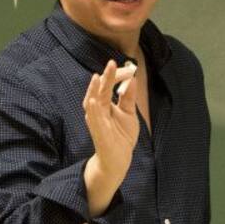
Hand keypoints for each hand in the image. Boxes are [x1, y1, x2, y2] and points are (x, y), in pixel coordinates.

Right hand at [82, 60, 138, 216]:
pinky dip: (93, 110)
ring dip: (94, 90)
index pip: (107, 87)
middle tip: (111, 64)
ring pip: (93, 103)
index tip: (126, 68)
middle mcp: (98, 112)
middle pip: (100, 91)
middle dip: (105, 78)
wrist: (119, 160)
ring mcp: (97, 122)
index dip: (114, 77)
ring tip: (97, 77)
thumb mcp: (128, 113)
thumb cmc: (121, 136)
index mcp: (105, 105)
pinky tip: (94, 100)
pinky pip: (94, 120)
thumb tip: (132, 79)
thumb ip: (128, 97)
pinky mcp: (98, 133)